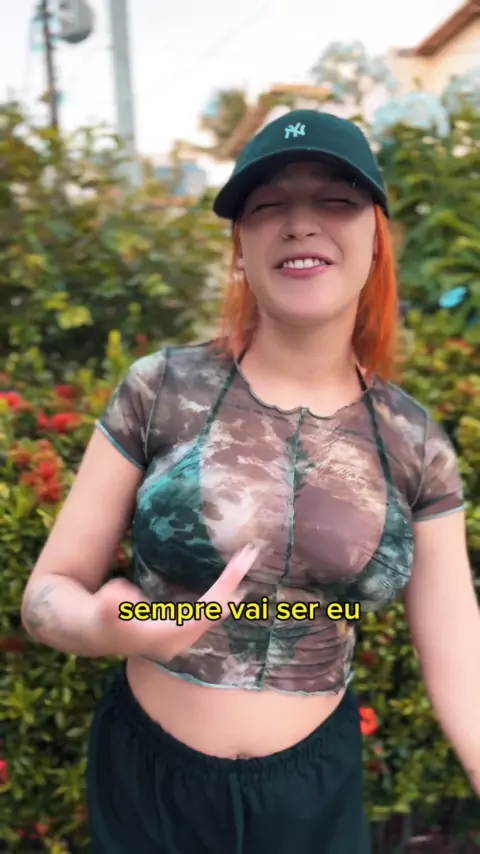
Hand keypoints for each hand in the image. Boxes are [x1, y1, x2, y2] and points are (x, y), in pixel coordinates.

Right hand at [91, 544, 258, 660]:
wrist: (89, 635)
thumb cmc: (96, 619)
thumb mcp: (98, 610)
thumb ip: (109, 605)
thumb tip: (119, 596)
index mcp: (162, 636)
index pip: (202, 613)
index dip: (221, 591)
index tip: (238, 564)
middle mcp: (176, 642)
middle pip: (213, 615)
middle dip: (232, 586)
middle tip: (249, 556)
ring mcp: (178, 639)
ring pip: (212, 616)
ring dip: (228, 591)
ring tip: (244, 564)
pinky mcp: (177, 632)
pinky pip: (206, 613)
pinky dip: (219, 597)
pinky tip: (229, 584)